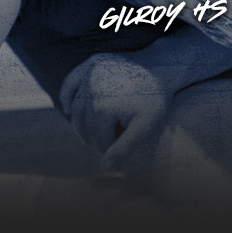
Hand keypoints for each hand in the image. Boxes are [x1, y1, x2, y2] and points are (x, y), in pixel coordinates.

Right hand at [60, 53, 168, 170]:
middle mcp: (90, 90)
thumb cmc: (155, 100)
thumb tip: (105, 168)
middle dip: (97, 135)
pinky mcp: (90, 64)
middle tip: (107, 140)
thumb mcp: (145, 126)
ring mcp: (89, 74)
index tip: (120, 146)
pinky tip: (69, 108)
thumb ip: (124, 148)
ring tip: (90, 132)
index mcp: (101, 108)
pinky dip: (67, 96)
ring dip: (81, 122)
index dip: (110, 146)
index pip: (99, 139)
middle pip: (86, 125)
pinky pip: (71, 82)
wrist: (164, 68)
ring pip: (77, 107)